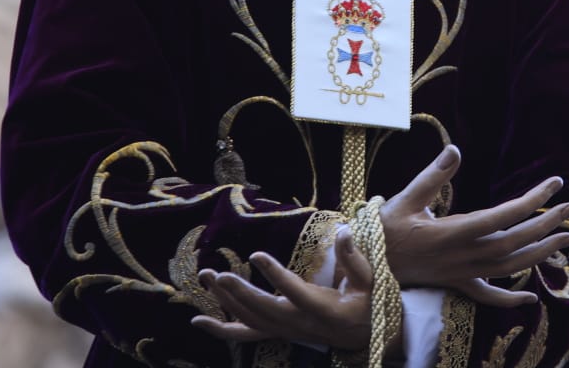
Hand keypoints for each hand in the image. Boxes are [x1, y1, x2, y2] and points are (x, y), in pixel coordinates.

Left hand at [191, 231, 373, 349]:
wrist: (366, 336)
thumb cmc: (369, 303)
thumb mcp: (370, 281)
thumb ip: (354, 259)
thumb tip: (344, 231)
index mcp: (323, 310)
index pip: (294, 293)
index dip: (275, 275)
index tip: (257, 254)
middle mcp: (300, 325)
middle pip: (264, 311)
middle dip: (239, 294)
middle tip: (219, 274)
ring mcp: (287, 331)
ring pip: (251, 320)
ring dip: (226, 302)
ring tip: (208, 278)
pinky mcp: (278, 332)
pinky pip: (246, 334)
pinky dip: (221, 330)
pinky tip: (198, 322)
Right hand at [381, 144, 568, 305]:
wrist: (368, 264)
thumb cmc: (385, 228)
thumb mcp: (406, 197)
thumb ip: (433, 176)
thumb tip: (456, 150)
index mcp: (454, 232)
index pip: (503, 216)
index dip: (532, 202)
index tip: (554, 185)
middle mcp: (464, 255)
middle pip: (515, 241)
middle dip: (547, 224)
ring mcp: (462, 273)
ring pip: (510, 267)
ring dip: (541, 254)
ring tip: (567, 239)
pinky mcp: (457, 283)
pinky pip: (487, 295)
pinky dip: (509, 299)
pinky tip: (531, 300)